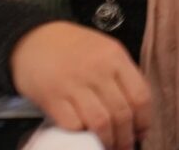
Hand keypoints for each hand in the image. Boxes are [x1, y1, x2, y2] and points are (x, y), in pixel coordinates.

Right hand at [11, 21, 152, 149]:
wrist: (33, 39)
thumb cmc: (72, 47)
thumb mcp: (104, 49)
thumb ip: (120, 75)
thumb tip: (136, 110)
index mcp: (115, 57)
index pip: (140, 95)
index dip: (144, 120)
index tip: (142, 133)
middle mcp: (97, 70)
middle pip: (122, 112)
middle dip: (126, 137)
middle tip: (126, 146)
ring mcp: (73, 84)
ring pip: (100, 122)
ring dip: (107, 141)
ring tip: (109, 147)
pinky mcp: (51, 98)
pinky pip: (72, 124)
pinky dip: (81, 134)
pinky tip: (84, 136)